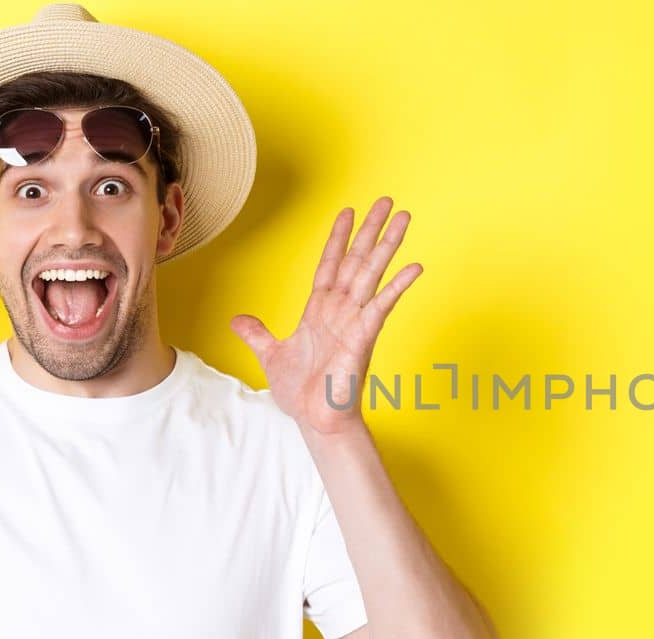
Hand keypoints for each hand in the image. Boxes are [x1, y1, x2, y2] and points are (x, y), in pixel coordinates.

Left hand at [230, 197, 423, 436]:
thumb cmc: (301, 393)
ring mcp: (355, 322)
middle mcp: (341, 311)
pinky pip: (382, 306)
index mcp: (320, 311)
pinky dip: (398, 287)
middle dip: (370, 230)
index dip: (338, 238)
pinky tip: (414, 267)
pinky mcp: (364, 337)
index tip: (348, 212)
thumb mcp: (271, 356)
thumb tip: (238, 321)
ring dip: (388, 245)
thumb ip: (257, 334)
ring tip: (404, 218)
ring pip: (372, 274)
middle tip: (386, 201)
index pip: (331, 265)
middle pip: (357, 260)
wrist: (315, 421)